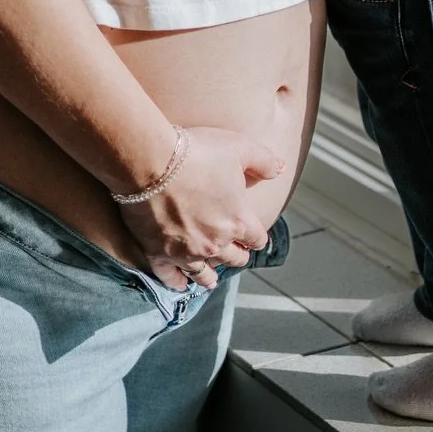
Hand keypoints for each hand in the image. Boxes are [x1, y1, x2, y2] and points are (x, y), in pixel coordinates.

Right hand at [121, 125, 284, 290]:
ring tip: (211, 280)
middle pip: (234, 258)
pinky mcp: (159, 254)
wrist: (151, 162)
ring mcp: (187, 252)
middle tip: (234, 253)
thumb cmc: (197, 152)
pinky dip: (176, 282)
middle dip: (236, 255)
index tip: (253, 237)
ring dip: (210, 276)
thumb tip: (281, 169)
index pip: (257, 239)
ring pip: (204, 274)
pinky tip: (180, 284)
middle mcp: (216, 243)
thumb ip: (264, 160)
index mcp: (238, 221)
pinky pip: (170, 277)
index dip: (256, 237)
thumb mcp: (239, 147)